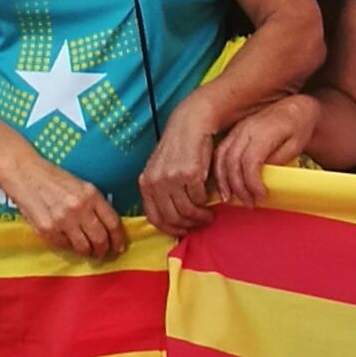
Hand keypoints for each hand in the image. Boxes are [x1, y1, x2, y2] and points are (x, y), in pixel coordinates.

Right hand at [5, 154, 125, 262]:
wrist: (24, 172)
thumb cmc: (52, 178)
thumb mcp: (80, 185)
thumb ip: (94, 204)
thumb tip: (106, 228)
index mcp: (91, 194)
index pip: (113, 223)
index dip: (119, 238)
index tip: (119, 246)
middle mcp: (79, 208)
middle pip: (100, 238)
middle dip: (104, 250)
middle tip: (102, 253)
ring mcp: (63, 220)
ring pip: (83, 247)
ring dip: (87, 252)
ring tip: (86, 251)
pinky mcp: (47, 229)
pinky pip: (64, 246)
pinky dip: (67, 246)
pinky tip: (66, 240)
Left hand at [135, 108, 222, 238]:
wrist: (190, 125)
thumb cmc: (178, 149)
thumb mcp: (160, 170)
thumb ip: (160, 191)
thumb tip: (170, 218)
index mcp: (145, 183)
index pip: (154, 218)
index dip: (170, 229)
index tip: (182, 231)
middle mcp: (155, 182)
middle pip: (171, 218)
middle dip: (187, 226)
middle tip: (199, 225)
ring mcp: (171, 178)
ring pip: (186, 211)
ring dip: (199, 218)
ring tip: (208, 216)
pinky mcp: (189, 174)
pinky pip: (199, 199)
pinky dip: (205, 203)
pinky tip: (210, 201)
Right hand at [209, 94, 318, 208]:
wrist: (294, 109)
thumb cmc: (297, 128)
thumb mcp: (295, 146)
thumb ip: (278, 161)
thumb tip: (263, 179)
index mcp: (263, 131)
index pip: (250, 161)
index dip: (252, 182)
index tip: (261, 196)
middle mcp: (246, 129)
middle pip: (232, 161)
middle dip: (238, 187)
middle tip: (248, 203)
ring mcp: (237, 130)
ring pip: (220, 158)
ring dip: (223, 181)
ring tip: (230, 199)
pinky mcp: (233, 134)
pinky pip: (218, 153)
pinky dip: (218, 171)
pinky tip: (224, 185)